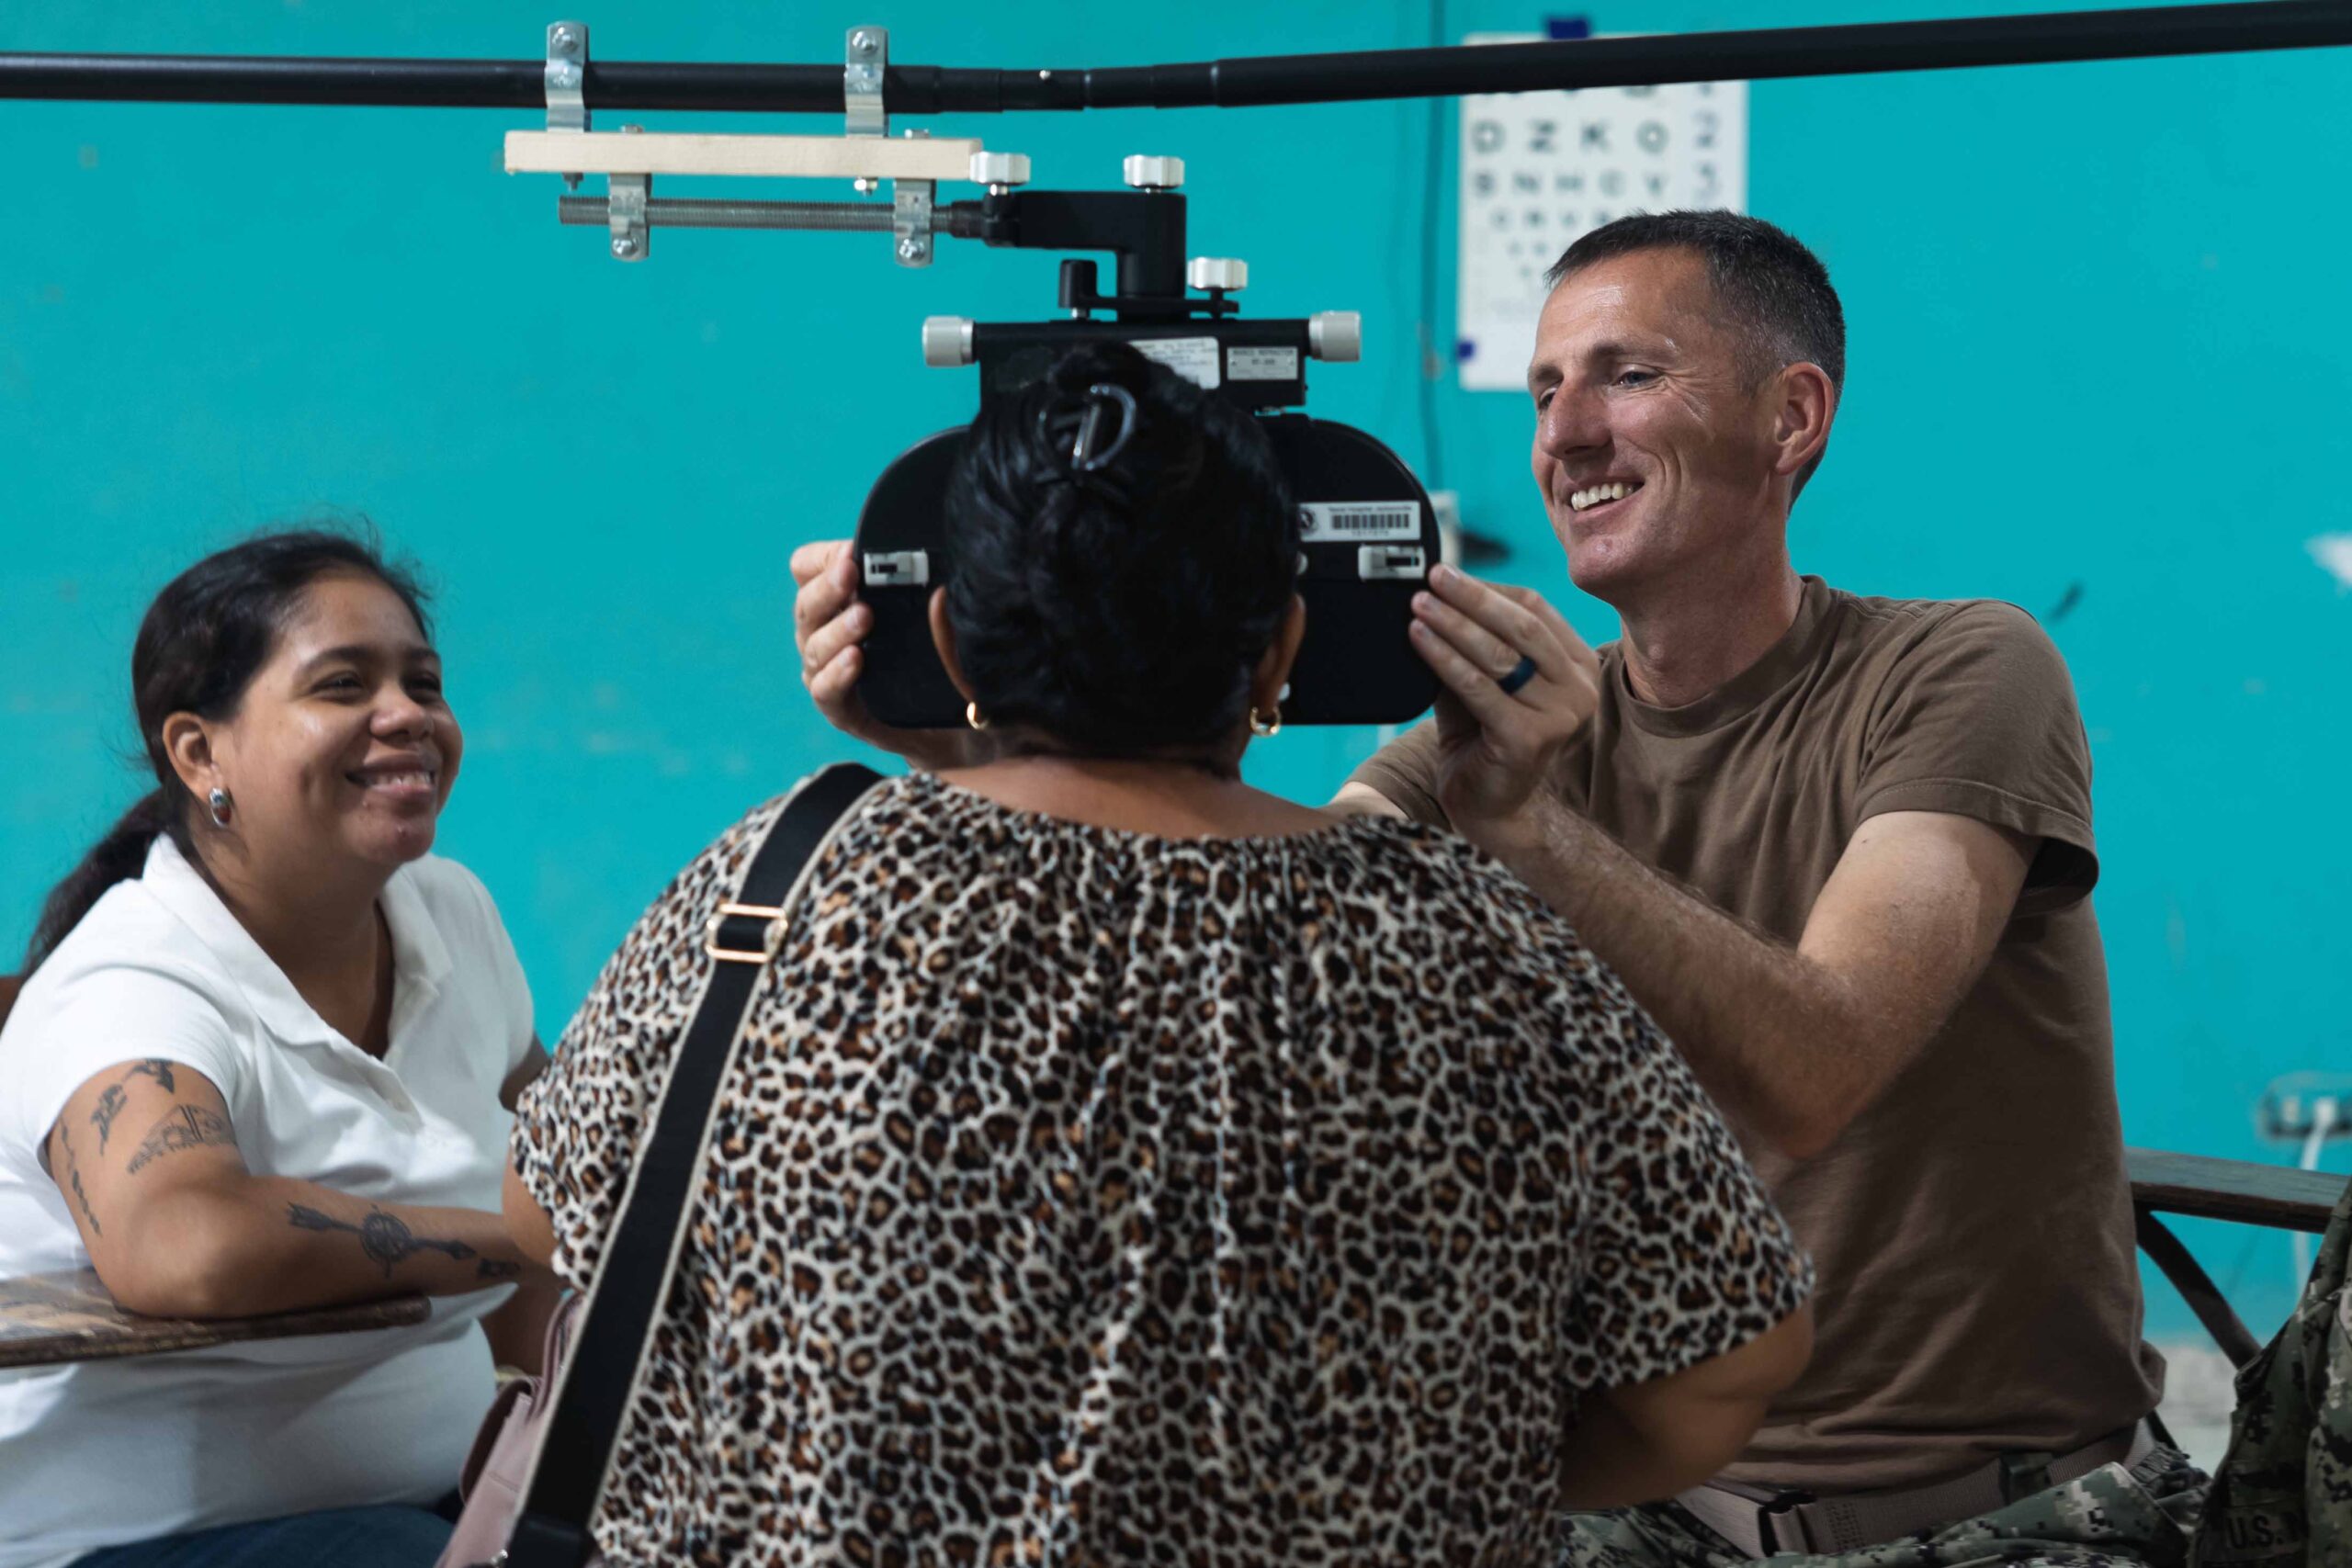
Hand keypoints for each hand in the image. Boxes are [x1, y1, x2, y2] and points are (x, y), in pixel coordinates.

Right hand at [791, 540, 978, 771]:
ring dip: (838, 628)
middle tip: (852, 572)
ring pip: (814, 646)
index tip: (852, 552)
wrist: (952, 722)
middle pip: (806, 604)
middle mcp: (823, 633)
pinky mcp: (840, 710)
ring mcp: (827, 672)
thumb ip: (920, 587)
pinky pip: (825, 690)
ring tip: (864, 617)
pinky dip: (837, 673)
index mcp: (837, 601)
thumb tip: (936, 572)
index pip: (806, 568)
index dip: (823, 558)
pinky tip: (856, 659)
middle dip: (829, 586)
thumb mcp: (929, 613)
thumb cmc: (935, 654)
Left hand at [1407, 564, 1601, 837]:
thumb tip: (1436, 593)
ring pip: (1499, 654)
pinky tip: (1418, 638)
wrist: (1488, 808)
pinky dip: (1444, 658)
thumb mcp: (1484, 680)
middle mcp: (1579, 689)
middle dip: (1472, 597)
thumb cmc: (1483, 738)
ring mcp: (1559, 716)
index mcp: (1578, 666)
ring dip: (1453, 624)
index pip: (1536, 610)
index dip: (1490, 589)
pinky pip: (1479, 687)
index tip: (1448, 574)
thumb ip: (1473, 641)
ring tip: (1418, 604)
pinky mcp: (1529, 738)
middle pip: (1522, 626)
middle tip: (1433, 577)